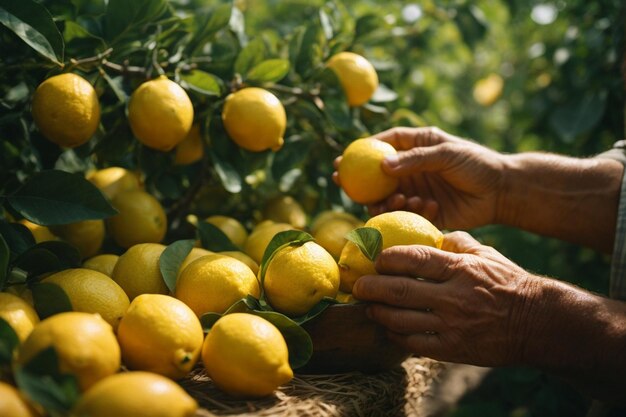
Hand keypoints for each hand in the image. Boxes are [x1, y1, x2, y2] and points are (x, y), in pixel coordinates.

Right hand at [334, 127, 506, 230]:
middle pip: (376, 175)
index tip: (344, 158)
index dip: (361, 151)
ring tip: (398, 199)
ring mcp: (416, 191)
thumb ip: (415, 159)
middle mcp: (412, 169)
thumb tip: (382, 165)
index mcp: (417, 147)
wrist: (501, 191)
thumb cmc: (476, 164)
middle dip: (358, 180)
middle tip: (343, 184)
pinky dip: (408, 210)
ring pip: (387, 197)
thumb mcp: (446, 153)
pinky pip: (405, 213)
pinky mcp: (424, 211)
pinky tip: (426, 206)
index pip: (383, 146)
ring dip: (385, 199)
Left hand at [352, 231, 533, 365]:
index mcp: (460, 269)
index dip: (389, 258)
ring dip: (379, 313)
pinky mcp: (453, 349)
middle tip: (358, 286)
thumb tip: (432, 232)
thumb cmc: (508, 282)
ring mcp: (452, 325)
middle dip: (372, 288)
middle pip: (400, 291)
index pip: (415, 259)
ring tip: (368, 307)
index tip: (376, 258)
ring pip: (402, 320)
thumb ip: (457, 241)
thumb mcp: (486, 253)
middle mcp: (454, 297)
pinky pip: (415, 344)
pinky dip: (396, 336)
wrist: (536, 322)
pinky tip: (388, 327)